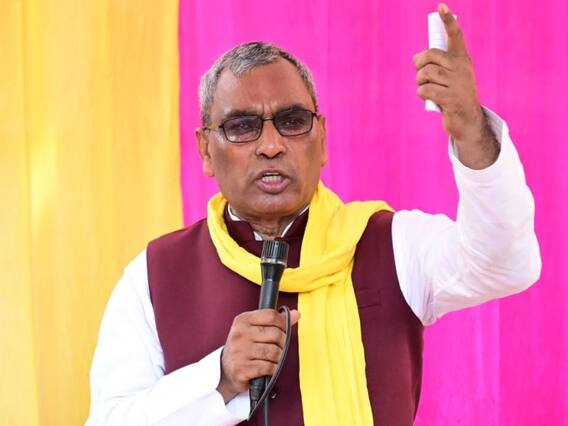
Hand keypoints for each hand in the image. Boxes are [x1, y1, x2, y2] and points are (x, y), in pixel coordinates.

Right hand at [217, 308, 300, 402]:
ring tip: (272, 358)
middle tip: (278, 347)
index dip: (283, 323)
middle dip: (282, 343)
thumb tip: (296, 314)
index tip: (283, 330)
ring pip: (274, 352)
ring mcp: (239, 352)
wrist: (225, 370)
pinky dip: (273, 369)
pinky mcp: (242, 369)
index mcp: (243, 320)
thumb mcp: (255, 329)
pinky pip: (268, 367)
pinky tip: (268, 368)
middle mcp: (240, 334)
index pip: (271, 315)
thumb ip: (276, 321)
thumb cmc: (244, 347)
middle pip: (276, 334)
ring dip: (278, 357)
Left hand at [414, 3, 498, 168]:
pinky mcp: (451, 99)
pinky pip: (425, 90)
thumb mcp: (450, 77)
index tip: (441, 6)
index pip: (456, 36)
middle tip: (421, 74)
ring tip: (426, 88)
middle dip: (419, 64)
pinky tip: (429, 99)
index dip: (448, 21)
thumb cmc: (454, 96)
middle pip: (430, 56)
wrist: (468, 121)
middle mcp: (462, 68)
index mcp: (462, 60)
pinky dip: (422, 94)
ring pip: (425, 73)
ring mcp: (458, 83)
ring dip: (420, 82)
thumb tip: (416, 56)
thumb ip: (437, 65)